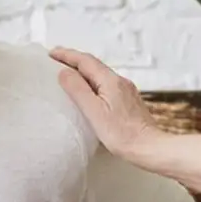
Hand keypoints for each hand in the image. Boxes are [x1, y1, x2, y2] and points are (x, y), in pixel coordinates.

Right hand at [49, 47, 163, 162]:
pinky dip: (93, 82)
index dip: (66, 55)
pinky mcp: (128, 101)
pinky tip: (89, 91)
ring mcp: (126, 91)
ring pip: (100, 75)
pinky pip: (107, 85)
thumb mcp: (94, 112)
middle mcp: (120, 82)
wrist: (149, 147)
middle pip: (93, 65)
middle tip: (56, 60)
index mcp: (111, 81)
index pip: (85, 60)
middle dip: (74, 60)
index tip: (51, 54)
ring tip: (68, 74)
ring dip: (83, 71)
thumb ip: (78, 89)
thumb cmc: (122, 134)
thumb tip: (64, 72)